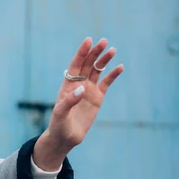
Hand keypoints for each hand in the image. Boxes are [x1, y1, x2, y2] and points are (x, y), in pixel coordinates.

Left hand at [33, 37, 123, 170]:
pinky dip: (112, 75)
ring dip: (103, 60)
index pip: (75, 65)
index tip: (88, 41)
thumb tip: (82, 89)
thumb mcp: (60, 114)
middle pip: (87, 64)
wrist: (65, 137)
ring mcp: (88, 90)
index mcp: (68, 85)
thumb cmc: (58, 125)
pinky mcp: (97, 98)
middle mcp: (78, 84)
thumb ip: (69, 101)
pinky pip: (106, 83)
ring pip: (97, 71)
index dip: (81, 53)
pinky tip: (119, 67)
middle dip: (94, 52)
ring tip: (112, 50)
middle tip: (103, 41)